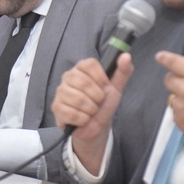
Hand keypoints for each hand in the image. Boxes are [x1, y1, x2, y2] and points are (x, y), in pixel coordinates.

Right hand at [50, 54, 133, 173]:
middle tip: (98, 102)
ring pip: (78, 99)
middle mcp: (68, 76)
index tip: (106, 87)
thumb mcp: (116, 87)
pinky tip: (83, 119)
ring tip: (91, 111)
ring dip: (91, 110)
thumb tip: (126, 56)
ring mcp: (60, 92)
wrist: (97, 127)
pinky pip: (72, 113)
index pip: (90, 64)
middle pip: (84, 82)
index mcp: (82, 68)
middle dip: (98, 98)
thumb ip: (123, 71)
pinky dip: (83, 120)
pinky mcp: (57, 107)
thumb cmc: (104, 103)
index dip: (101, 78)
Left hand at [156, 35, 183, 162]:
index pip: (173, 62)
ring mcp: (181, 107)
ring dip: (180, 98)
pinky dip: (183, 113)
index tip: (160, 56)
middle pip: (168, 80)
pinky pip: (175, 114)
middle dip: (175, 80)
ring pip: (172, 98)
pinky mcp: (180, 122)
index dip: (164, 58)